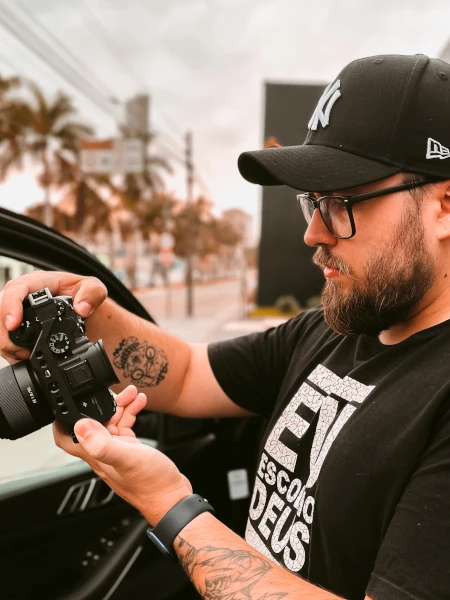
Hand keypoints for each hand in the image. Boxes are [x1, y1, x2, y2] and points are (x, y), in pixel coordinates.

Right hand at [0, 271, 107, 361]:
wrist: (85, 312)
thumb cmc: (85, 296)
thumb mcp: (95, 289)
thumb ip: (92, 294)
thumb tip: (82, 308)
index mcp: (39, 282)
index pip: (17, 288)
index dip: (11, 305)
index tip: (13, 323)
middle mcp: (23, 296)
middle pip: (1, 311)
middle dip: (6, 334)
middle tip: (23, 351)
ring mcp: (18, 312)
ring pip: (0, 328)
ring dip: (8, 345)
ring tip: (25, 356)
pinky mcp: (16, 327)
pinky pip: (5, 339)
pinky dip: (11, 351)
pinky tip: (22, 358)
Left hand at [53, 385, 191, 523]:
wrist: (172, 497)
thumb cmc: (151, 484)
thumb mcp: (127, 458)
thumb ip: (102, 443)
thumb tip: (81, 426)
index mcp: (96, 455)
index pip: (67, 438)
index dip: (62, 421)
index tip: (67, 404)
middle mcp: (103, 453)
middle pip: (94, 423)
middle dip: (104, 405)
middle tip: (120, 392)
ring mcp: (117, 451)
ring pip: (112, 422)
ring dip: (121, 406)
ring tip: (134, 394)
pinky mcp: (131, 450)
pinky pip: (126, 427)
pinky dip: (131, 413)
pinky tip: (139, 405)